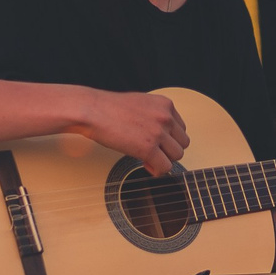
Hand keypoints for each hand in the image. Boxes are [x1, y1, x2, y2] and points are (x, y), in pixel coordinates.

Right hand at [72, 90, 188, 176]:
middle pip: (183, 143)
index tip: (157, 143)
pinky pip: (165, 167)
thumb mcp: (140, 104)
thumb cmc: (108, 108)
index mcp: (165, 104)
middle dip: (169, 150)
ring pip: (177, 155)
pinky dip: (157, 170)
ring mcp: (158, 132)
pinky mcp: (149, 148)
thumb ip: (154, 115)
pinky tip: (145, 165)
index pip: (181, 128)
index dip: (169, 139)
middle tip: (153, 152)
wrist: (92, 110)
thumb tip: (160, 133)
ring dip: (164, 160)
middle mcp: (165, 117)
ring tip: (148, 159)